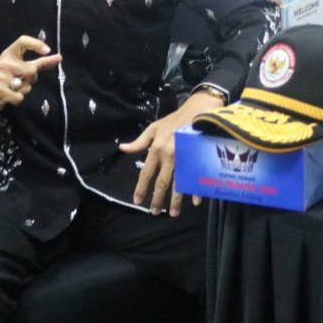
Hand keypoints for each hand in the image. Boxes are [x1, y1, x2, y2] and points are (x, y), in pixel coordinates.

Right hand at [0, 36, 62, 113]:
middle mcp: (4, 62)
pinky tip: (7, 96)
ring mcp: (0, 76)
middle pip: (32, 70)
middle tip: (20, 81)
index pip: (23, 41)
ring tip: (10, 88)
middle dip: (32, 79)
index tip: (48, 50)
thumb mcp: (17, 65)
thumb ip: (39, 62)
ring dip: (23, 91)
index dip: (36, 44)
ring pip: (27, 86)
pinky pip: (20, 97)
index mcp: (9, 53)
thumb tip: (59, 57)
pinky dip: (17, 99)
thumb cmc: (2, 77)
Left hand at [119, 89, 223, 216]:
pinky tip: (195, 200)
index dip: (141, 188)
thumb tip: (122, 148)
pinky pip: (195, 176)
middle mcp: (169, 155)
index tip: (138, 201)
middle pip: (162, 182)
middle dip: (158, 199)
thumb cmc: (175, 119)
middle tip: (155, 213)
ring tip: (174, 213)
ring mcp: (184, 157)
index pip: (147, 173)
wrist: (199, 109)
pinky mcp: (197, 157)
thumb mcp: (154, 127)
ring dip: (176, 200)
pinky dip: (196, 189)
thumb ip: (139, 141)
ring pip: (178, 183)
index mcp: (156, 148)